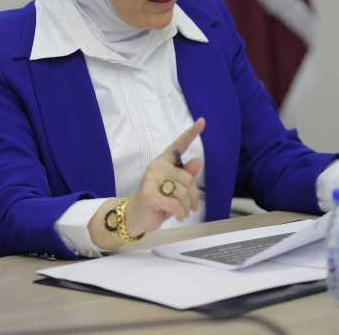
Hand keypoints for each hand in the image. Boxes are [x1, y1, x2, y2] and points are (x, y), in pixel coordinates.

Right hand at [125, 118, 204, 236]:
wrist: (136, 215)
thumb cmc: (158, 200)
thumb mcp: (175, 188)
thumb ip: (186, 174)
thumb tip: (198, 160)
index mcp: (164, 160)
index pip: (179, 144)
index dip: (191, 133)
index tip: (202, 121)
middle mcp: (158, 166)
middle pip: (188, 178)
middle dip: (192, 197)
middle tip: (190, 206)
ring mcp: (152, 179)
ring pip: (183, 193)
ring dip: (186, 207)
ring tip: (182, 212)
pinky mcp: (149, 193)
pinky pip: (175, 204)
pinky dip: (180, 213)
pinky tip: (178, 216)